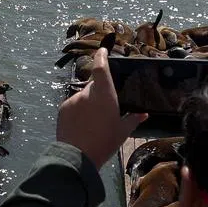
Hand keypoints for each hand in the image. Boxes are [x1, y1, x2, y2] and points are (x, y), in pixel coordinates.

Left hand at [56, 48, 146, 168]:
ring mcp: (73, 100)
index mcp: (104, 94)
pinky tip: (83, 125)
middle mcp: (87, 93)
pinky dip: (79, 110)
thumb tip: (144, 114)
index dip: (101, 56)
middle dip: (99, 91)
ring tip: (94, 121)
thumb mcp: (122, 132)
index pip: (101, 68)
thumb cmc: (105, 142)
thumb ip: (133, 119)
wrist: (77, 156)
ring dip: (89, 103)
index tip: (102, 50)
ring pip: (83, 96)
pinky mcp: (63, 108)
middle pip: (93, 85)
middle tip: (106, 106)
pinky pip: (73, 104)